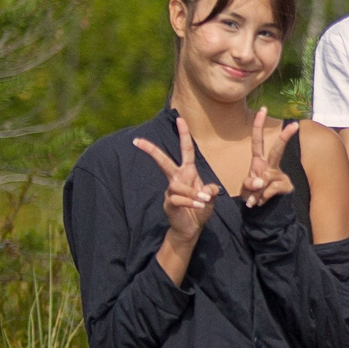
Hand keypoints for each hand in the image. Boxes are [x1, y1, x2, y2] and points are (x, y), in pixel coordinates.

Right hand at [132, 119, 216, 247]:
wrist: (191, 228)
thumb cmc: (200, 209)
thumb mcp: (210, 197)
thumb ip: (211, 191)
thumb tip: (210, 189)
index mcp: (188, 172)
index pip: (186, 150)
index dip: (184, 135)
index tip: (180, 119)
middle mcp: (177, 178)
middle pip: (163, 161)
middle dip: (151, 150)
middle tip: (137, 140)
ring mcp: (171, 191)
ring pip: (178, 186)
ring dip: (194, 194)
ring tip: (203, 202)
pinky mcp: (169, 202)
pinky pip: (179, 198)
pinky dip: (191, 202)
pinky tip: (199, 206)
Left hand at [238, 111, 299, 207]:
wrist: (266, 211)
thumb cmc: (254, 194)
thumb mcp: (247, 188)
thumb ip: (250, 184)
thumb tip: (260, 182)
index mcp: (259, 161)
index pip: (258, 141)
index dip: (258, 125)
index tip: (263, 109)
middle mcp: (270, 166)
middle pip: (277, 150)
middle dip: (285, 137)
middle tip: (294, 125)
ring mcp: (279, 175)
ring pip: (266, 179)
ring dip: (255, 193)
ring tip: (253, 200)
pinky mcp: (286, 186)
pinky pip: (268, 191)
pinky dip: (261, 199)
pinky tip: (261, 202)